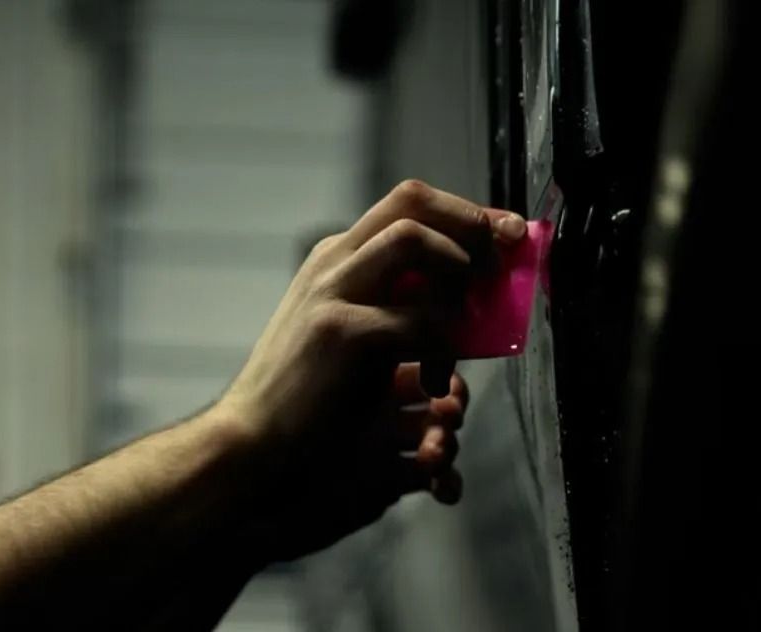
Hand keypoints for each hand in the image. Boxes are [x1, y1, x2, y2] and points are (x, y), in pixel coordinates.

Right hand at [219, 179, 526, 560]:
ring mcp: (332, 292)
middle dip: (471, 224)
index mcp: (337, 258)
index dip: (467, 212)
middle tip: (499, 266)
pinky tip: (433, 380)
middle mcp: (333, 262)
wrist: (252, 444)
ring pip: (415, 241)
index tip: (508, 233)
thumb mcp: (353, 333)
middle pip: (414, 202)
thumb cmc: (310, 397)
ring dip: (455, 279)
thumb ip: (399, 302)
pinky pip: (419, 317)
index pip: (409, 201)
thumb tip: (472, 290)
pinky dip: (443, 345)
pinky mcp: (340, 332)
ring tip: (458, 334)